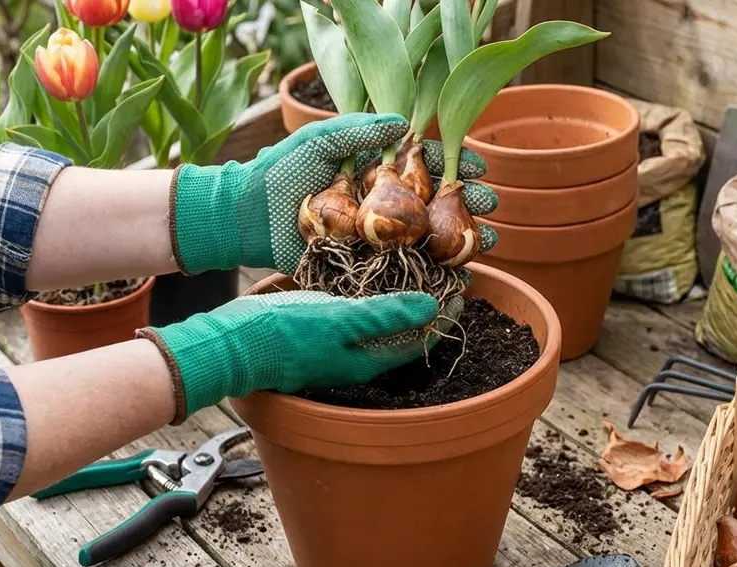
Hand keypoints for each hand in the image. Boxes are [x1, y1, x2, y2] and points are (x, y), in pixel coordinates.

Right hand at [137, 290, 438, 421]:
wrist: (229, 341)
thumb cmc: (285, 333)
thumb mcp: (341, 319)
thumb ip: (387, 314)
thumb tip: (433, 309)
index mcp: (366, 360)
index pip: (417, 339)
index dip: (442, 314)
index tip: (462, 287)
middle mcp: (353, 357)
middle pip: (399, 330)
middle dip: (422, 305)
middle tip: (441, 271)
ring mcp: (332, 344)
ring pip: (375, 321)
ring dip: (395, 297)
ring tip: (411, 266)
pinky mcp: (312, 328)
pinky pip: (350, 311)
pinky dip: (365, 293)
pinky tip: (364, 272)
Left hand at [170, 113, 498, 275]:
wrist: (245, 216)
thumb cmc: (280, 171)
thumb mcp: (320, 139)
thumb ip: (360, 130)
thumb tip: (404, 123)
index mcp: (377, 168)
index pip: (427, 164)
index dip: (456, 164)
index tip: (479, 166)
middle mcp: (383, 202)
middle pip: (439, 202)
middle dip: (469, 203)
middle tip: (491, 205)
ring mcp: (377, 235)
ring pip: (432, 237)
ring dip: (464, 239)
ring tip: (488, 242)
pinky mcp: (367, 265)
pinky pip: (407, 268)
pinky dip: (437, 273)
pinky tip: (462, 274)